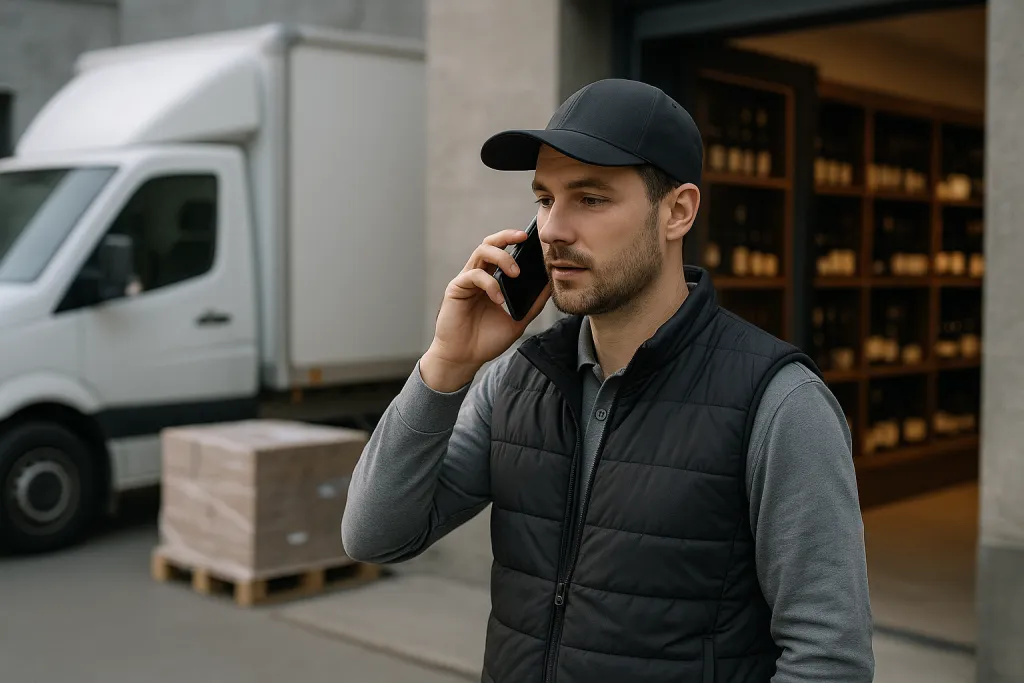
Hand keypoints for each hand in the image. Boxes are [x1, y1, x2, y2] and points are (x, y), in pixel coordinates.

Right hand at [421, 229, 550, 391]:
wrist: (465, 358)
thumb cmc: (487, 339)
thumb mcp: (518, 320)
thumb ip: (533, 303)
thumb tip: (551, 285)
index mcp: (492, 279)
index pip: (503, 251)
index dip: (515, 241)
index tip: (534, 239)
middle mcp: (478, 275)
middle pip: (490, 243)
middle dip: (506, 236)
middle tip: (524, 237)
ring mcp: (466, 280)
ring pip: (481, 252)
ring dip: (501, 257)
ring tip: (515, 273)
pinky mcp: (456, 288)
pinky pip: (474, 275)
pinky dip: (490, 284)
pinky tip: (499, 299)